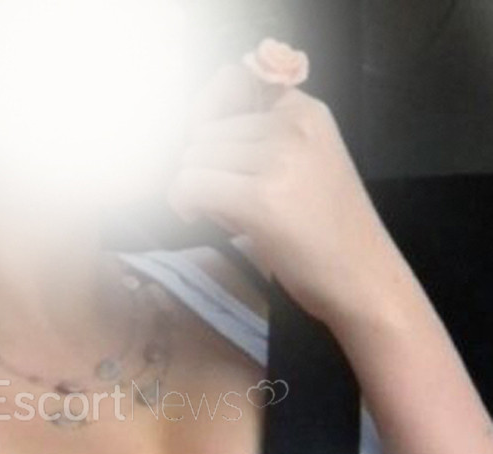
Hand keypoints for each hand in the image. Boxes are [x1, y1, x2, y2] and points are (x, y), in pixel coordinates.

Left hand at [168, 60, 408, 326]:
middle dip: (202, 165)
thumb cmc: (329, 233)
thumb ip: (258, 141)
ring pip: (194, 157)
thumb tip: (190, 135)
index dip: (207, 119)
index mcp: (306, 111)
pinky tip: (194, 216)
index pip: (232, 83)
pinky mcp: (262, 199)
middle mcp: (293, 126)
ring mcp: (280, 160)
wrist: (363, 277)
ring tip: (222, 211)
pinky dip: (182, 202)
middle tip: (222, 198)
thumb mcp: (303, 166)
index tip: (211, 154)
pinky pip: (191, 185)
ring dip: (194, 186)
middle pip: (206, 131)